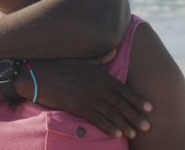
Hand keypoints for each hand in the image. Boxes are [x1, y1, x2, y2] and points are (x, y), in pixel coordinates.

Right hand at [19, 58, 152, 138]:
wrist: (35, 74)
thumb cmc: (56, 65)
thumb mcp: (79, 59)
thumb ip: (98, 58)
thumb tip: (113, 51)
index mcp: (99, 74)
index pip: (123, 89)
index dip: (137, 100)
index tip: (149, 108)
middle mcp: (96, 86)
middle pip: (121, 104)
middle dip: (135, 116)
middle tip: (147, 127)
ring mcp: (87, 97)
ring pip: (111, 113)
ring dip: (124, 124)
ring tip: (134, 133)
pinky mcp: (77, 106)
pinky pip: (97, 119)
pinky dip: (108, 126)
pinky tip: (117, 133)